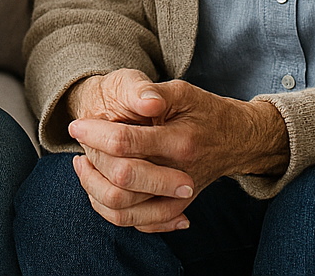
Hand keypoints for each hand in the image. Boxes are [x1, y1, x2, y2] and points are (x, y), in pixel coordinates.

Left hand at [66, 69, 288, 232]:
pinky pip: (140, 223)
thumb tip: (145, 100)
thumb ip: (156, 93)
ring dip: (96, 190)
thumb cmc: (205, 111)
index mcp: (179, 141)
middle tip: (79, 145)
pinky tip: (101, 190)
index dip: (95, 133)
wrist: (237, 139)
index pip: (126, 142)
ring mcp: (178, 196)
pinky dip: (115, 212)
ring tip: (84, 168)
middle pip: (122, 182)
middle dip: (92, 163)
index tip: (77, 125)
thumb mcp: (183, 92)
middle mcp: (179, 174)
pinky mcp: (177, 207)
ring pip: (126, 211)